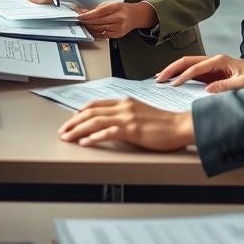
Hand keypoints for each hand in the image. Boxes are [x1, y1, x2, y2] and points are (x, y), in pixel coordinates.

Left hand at [58, 98, 193, 150]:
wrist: (180, 125)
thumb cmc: (164, 123)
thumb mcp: (140, 113)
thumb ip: (126, 115)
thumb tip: (112, 123)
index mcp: (125, 101)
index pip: (96, 104)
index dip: (80, 112)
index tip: (71, 120)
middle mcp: (123, 107)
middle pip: (90, 112)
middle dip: (73, 122)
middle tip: (63, 131)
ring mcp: (127, 117)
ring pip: (95, 121)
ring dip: (77, 129)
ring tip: (67, 137)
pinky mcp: (132, 130)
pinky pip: (108, 132)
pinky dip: (93, 137)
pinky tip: (85, 142)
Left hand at [77, 1, 155, 38]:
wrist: (135, 16)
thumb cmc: (123, 9)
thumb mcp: (111, 4)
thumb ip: (98, 8)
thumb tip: (84, 11)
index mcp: (117, 7)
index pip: (99, 12)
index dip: (88, 15)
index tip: (80, 16)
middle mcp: (119, 18)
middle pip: (98, 21)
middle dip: (87, 21)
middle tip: (80, 19)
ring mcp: (118, 28)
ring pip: (99, 29)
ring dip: (90, 27)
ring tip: (84, 23)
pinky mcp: (117, 35)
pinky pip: (103, 34)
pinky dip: (95, 32)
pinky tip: (91, 29)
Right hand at [155, 53, 243, 92]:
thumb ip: (227, 86)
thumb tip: (208, 90)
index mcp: (220, 61)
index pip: (195, 68)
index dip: (182, 76)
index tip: (172, 85)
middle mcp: (215, 61)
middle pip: (187, 62)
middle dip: (171, 69)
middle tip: (158, 79)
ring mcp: (214, 66)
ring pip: (189, 66)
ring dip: (175, 71)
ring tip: (161, 78)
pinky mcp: (216, 73)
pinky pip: (196, 73)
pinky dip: (184, 76)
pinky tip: (176, 80)